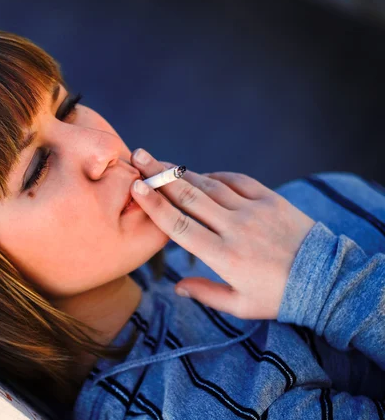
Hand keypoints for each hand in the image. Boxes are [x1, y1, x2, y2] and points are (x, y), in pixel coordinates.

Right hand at [130, 148, 315, 319]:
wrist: (326, 279)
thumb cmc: (280, 297)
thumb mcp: (241, 305)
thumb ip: (206, 294)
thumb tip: (177, 287)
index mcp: (223, 256)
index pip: (179, 225)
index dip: (154, 204)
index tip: (136, 186)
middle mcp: (235, 228)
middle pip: (189, 197)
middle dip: (160, 176)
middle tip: (139, 157)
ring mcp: (253, 210)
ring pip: (210, 185)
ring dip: (183, 173)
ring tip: (161, 163)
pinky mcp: (270, 199)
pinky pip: (237, 180)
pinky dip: (216, 175)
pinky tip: (202, 175)